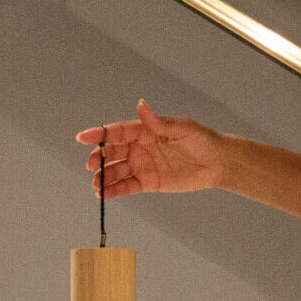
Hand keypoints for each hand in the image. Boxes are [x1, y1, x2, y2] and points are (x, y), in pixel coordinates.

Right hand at [75, 99, 226, 198]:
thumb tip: (141, 106)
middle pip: (113, 151)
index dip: (99, 134)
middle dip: (100, 157)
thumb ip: (159, 122)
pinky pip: (127, 186)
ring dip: (104, 177)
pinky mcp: (148, 182)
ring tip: (95, 184)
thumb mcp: (183, 128)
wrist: (218, 163)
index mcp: (145, 130)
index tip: (83, 138)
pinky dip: (115, 190)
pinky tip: (104, 194)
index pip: (117, 131)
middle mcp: (139, 147)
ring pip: (117, 170)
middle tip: (92, 165)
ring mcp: (142, 165)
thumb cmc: (202, 140)